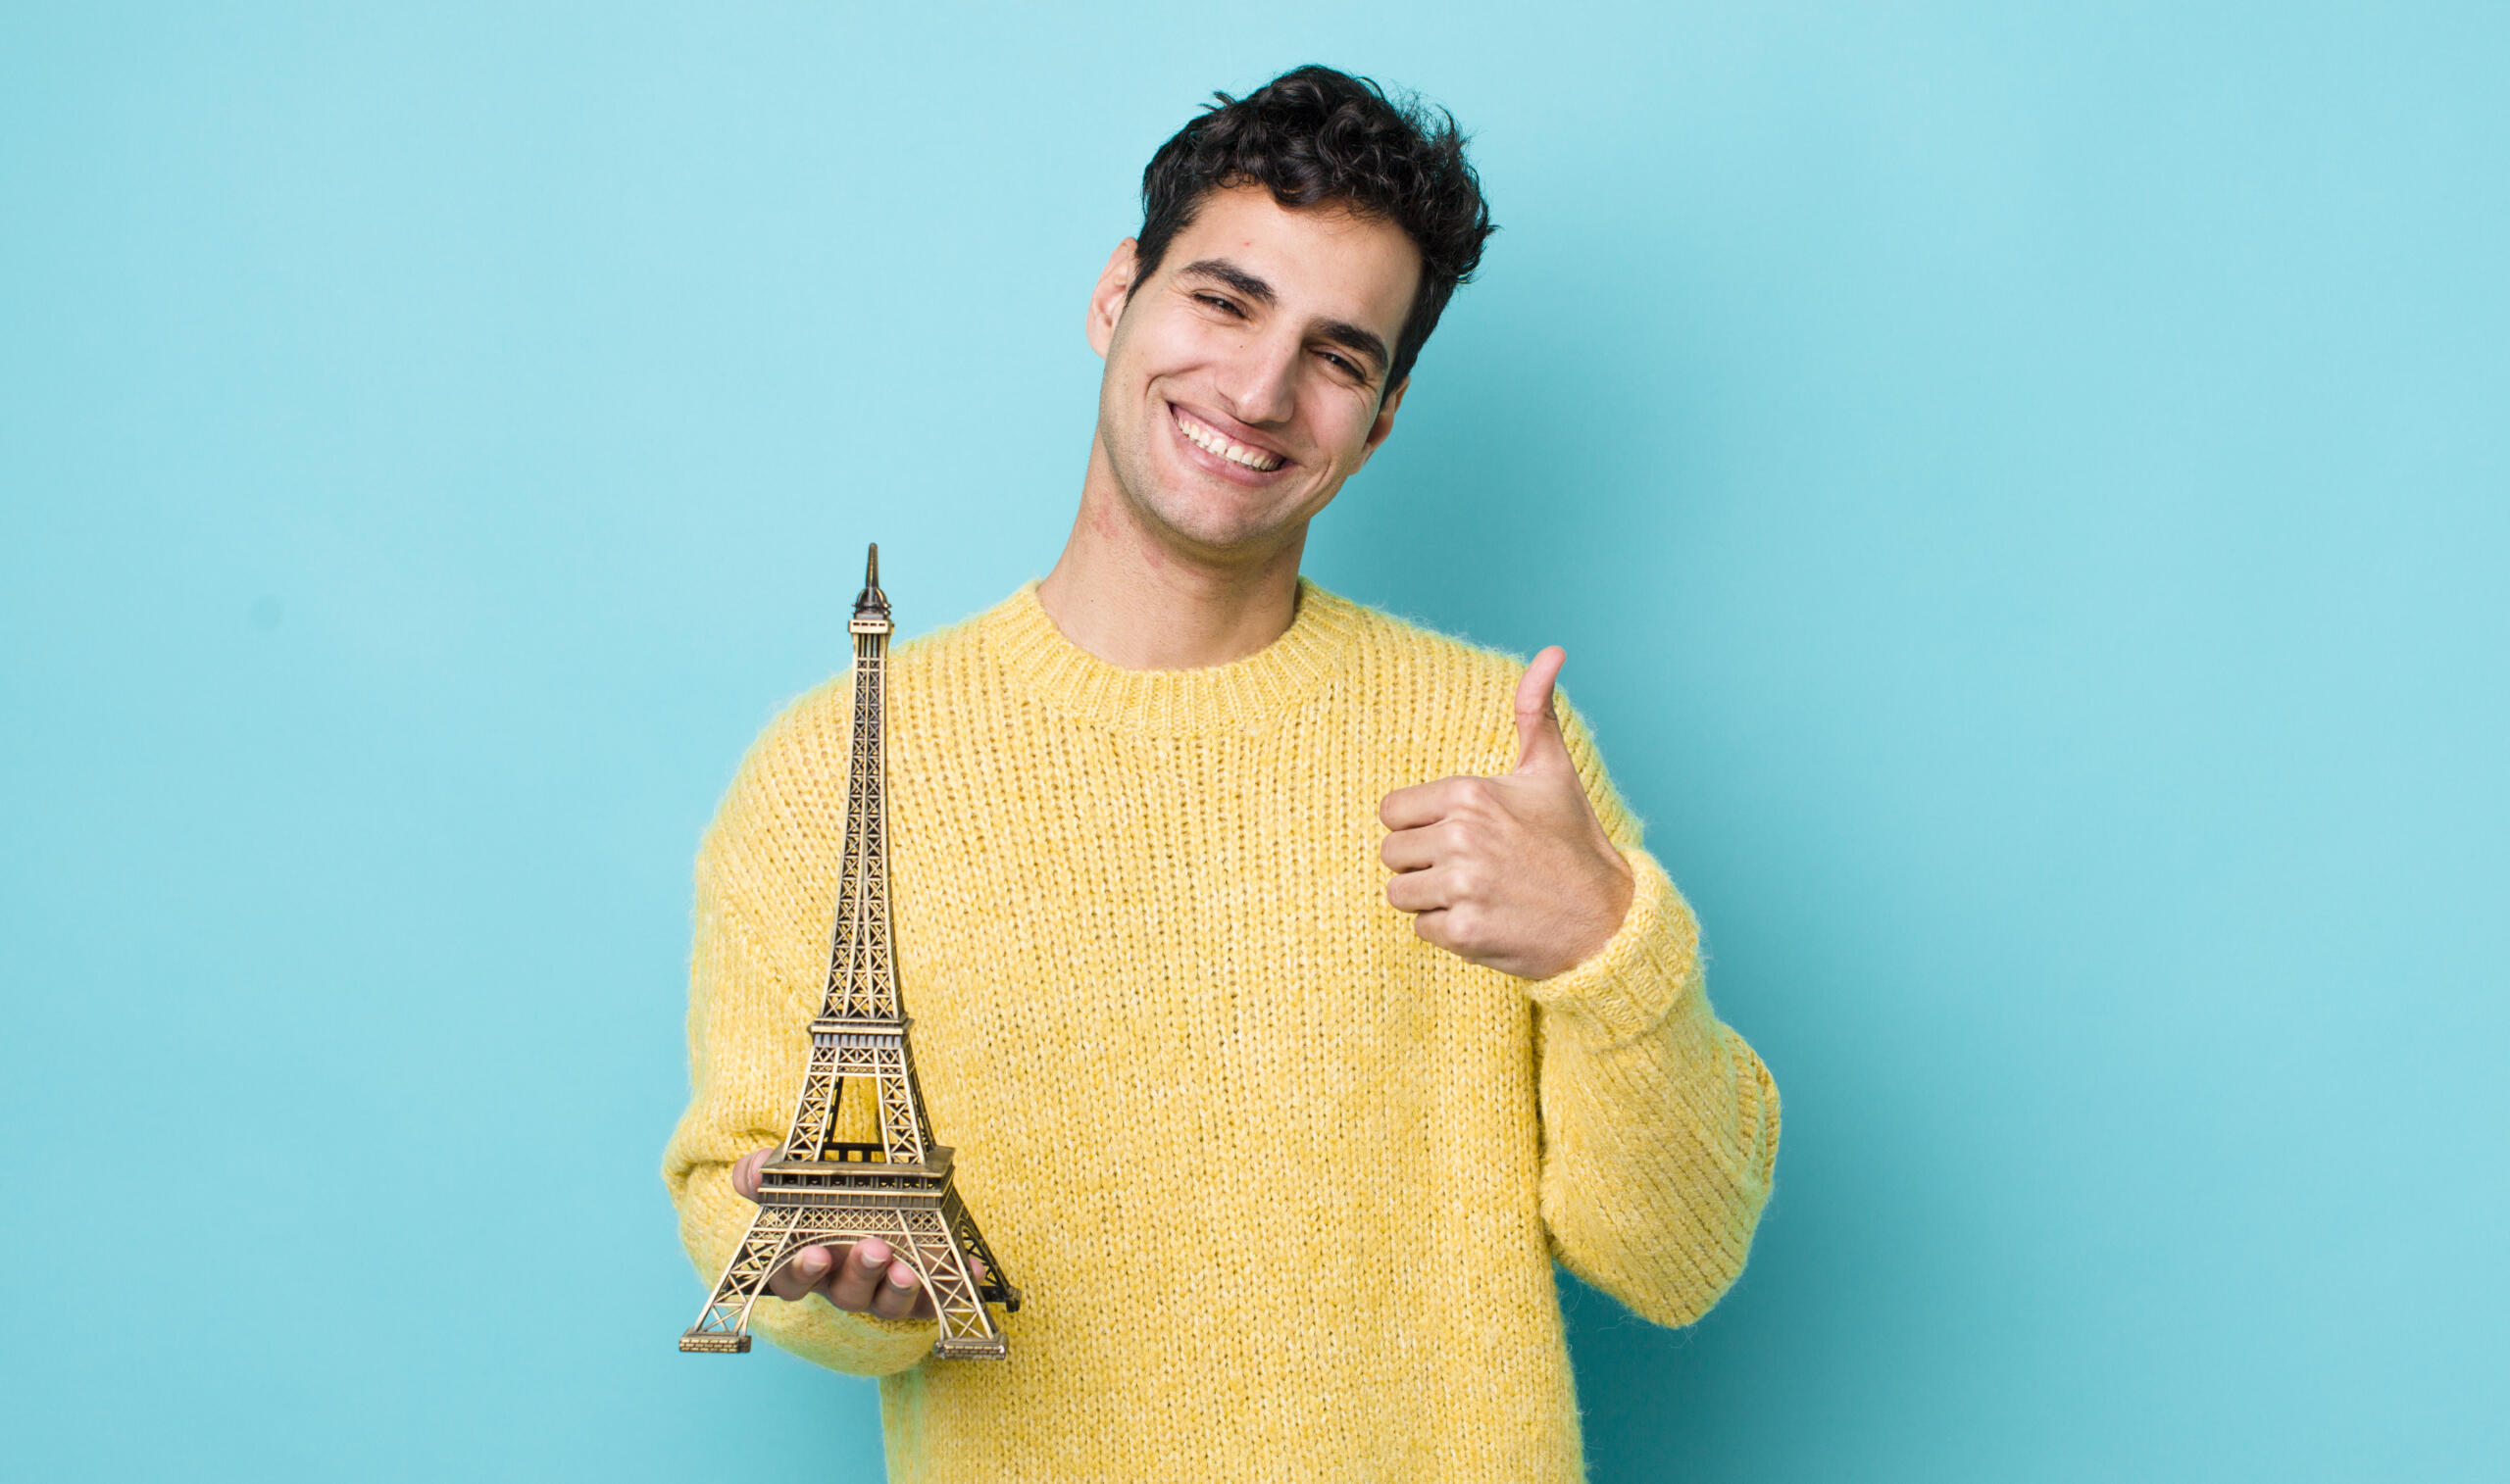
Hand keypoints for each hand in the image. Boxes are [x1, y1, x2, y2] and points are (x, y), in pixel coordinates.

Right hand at [730, 1147, 988, 1321]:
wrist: (875, 1193)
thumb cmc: (823, 1195)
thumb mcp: (791, 1179)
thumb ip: (763, 1174)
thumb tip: (752, 1172)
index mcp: (807, 1265)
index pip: (791, 1282)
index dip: (800, 1273)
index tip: (815, 1253)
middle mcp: (843, 1286)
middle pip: (846, 1295)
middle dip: (860, 1273)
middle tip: (874, 1249)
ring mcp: (882, 1292)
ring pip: (889, 1305)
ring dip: (900, 1287)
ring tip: (909, 1266)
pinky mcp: (922, 1291)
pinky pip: (939, 1297)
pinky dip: (957, 1285)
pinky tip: (974, 1269)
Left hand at [1377, 647, 1634, 979]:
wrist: (1607, 921)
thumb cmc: (1574, 843)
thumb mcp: (1552, 772)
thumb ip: (1535, 711)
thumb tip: (1552, 651)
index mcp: (1470, 794)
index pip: (1392, 811)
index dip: (1418, 825)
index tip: (1454, 834)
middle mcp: (1462, 837)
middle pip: (1391, 853)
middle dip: (1422, 863)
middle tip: (1469, 867)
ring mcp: (1462, 886)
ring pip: (1400, 892)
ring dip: (1431, 898)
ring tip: (1476, 893)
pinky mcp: (1465, 931)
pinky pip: (1420, 929)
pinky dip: (1447, 931)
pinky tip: (1485, 918)